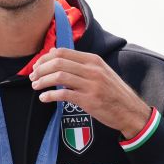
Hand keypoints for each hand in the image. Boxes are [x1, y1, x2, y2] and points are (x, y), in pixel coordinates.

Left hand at [29, 48, 150, 138]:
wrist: (131, 111)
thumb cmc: (112, 91)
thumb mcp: (100, 71)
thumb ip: (79, 62)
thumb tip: (54, 52)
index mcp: (93, 60)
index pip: (62, 52)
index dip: (44, 58)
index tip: (36, 66)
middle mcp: (92, 70)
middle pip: (58, 63)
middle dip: (40, 69)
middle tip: (33, 77)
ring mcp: (91, 85)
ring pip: (59, 77)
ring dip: (43, 81)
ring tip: (36, 86)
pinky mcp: (89, 100)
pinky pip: (64, 95)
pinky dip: (50, 95)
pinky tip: (44, 98)